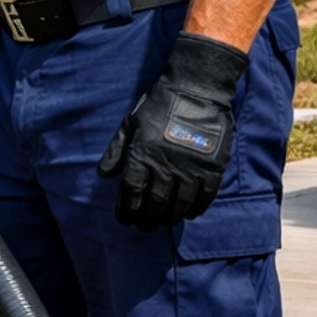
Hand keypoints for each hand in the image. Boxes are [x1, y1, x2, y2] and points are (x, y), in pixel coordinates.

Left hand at [98, 31, 248, 229]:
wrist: (196, 90)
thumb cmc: (159, 105)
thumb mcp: (130, 123)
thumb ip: (116, 150)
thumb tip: (104, 175)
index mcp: (142, 155)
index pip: (131, 193)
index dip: (127, 211)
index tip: (125, 220)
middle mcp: (166, 166)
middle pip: (154, 204)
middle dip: (147, 220)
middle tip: (145, 226)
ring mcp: (191, 168)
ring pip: (179, 205)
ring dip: (170, 218)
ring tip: (165, 222)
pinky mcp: (212, 167)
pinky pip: (205, 197)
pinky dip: (196, 209)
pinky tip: (189, 213)